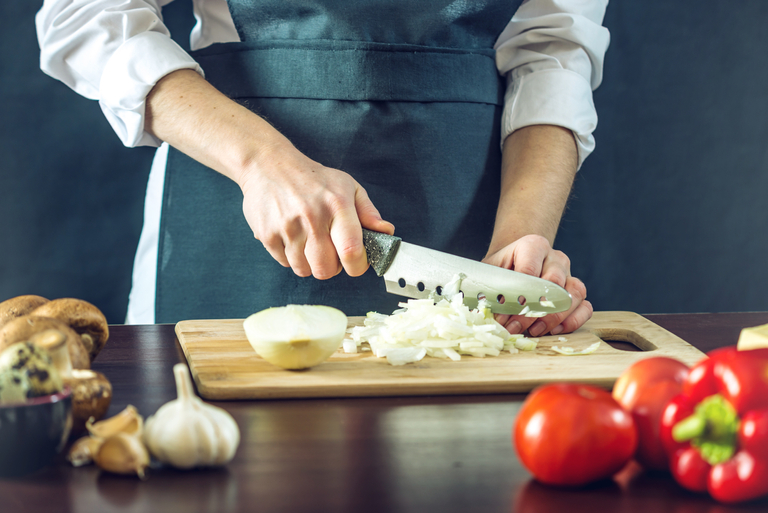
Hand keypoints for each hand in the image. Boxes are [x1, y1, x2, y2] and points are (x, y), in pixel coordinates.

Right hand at [240, 144, 393, 278]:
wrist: (268, 164)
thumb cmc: (313, 179)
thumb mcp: (347, 186)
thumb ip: (368, 212)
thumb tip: (386, 232)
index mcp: (337, 204)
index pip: (351, 251)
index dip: (358, 266)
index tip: (357, 262)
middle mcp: (312, 217)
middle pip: (326, 269)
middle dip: (333, 267)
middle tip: (331, 252)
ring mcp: (287, 227)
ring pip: (305, 270)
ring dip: (311, 264)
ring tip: (310, 243)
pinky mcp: (267, 235)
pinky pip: (285, 263)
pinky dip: (292, 258)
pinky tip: (293, 238)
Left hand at [482, 234, 591, 335]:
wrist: (516, 263)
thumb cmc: (503, 269)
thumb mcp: (491, 272)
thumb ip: (489, 288)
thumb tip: (488, 313)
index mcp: (533, 246)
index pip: (530, 269)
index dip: (518, 295)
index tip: (505, 314)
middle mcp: (555, 258)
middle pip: (554, 282)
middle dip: (534, 309)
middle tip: (516, 327)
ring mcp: (569, 274)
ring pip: (574, 294)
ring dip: (553, 317)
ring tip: (533, 330)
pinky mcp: (577, 292)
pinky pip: (585, 307)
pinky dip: (571, 321)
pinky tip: (553, 330)